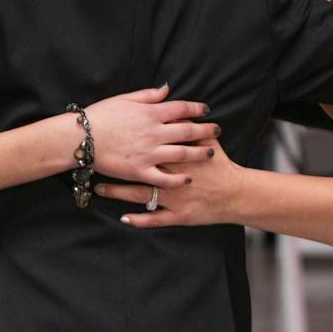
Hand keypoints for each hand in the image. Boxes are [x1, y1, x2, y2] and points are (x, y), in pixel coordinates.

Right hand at [83, 85, 216, 188]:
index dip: (196, 109)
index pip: (181, 108)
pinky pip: (164, 177)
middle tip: (218, 130)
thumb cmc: (100, 116)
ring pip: (182, 153)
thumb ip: (148, 95)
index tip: (206, 110)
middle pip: (187, 130)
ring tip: (210, 152)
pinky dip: (178, 178)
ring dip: (199, 153)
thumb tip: (167, 89)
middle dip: (206, 130)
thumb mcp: (124, 99)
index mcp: (150, 113)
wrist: (80, 138)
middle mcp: (154, 133)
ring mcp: (148, 153)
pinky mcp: (140, 171)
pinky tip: (188, 177)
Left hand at [95, 139, 242, 226]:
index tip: (107, 139)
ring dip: (120, 192)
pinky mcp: (179, 216)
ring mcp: (175, 198)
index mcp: (180, 157)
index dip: (127, 141)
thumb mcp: (209, 144)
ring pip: (142, 195)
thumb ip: (191, 128)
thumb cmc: (222, 168)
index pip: (149, 145)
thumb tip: (178, 111)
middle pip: (139, 168)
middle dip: (116, 166)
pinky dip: (139, 219)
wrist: (238, 195)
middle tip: (94, 162)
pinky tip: (123, 218)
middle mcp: (174, 176)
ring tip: (100, 188)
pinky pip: (155, 219)